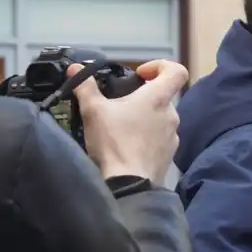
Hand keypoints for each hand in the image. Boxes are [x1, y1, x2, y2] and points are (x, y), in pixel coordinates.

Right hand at [68, 60, 187, 182]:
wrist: (129, 185)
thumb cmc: (114, 143)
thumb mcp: (93, 111)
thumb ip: (85, 86)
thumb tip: (75, 68)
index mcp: (158, 98)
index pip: (176, 71)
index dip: (160, 66)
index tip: (140, 74)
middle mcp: (171, 115)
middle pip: (163, 96)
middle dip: (143, 97)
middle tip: (120, 105)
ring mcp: (173, 137)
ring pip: (161, 119)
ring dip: (145, 119)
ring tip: (121, 127)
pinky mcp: (169, 155)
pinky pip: (160, 139)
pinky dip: (147, 138)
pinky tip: (129, 146)